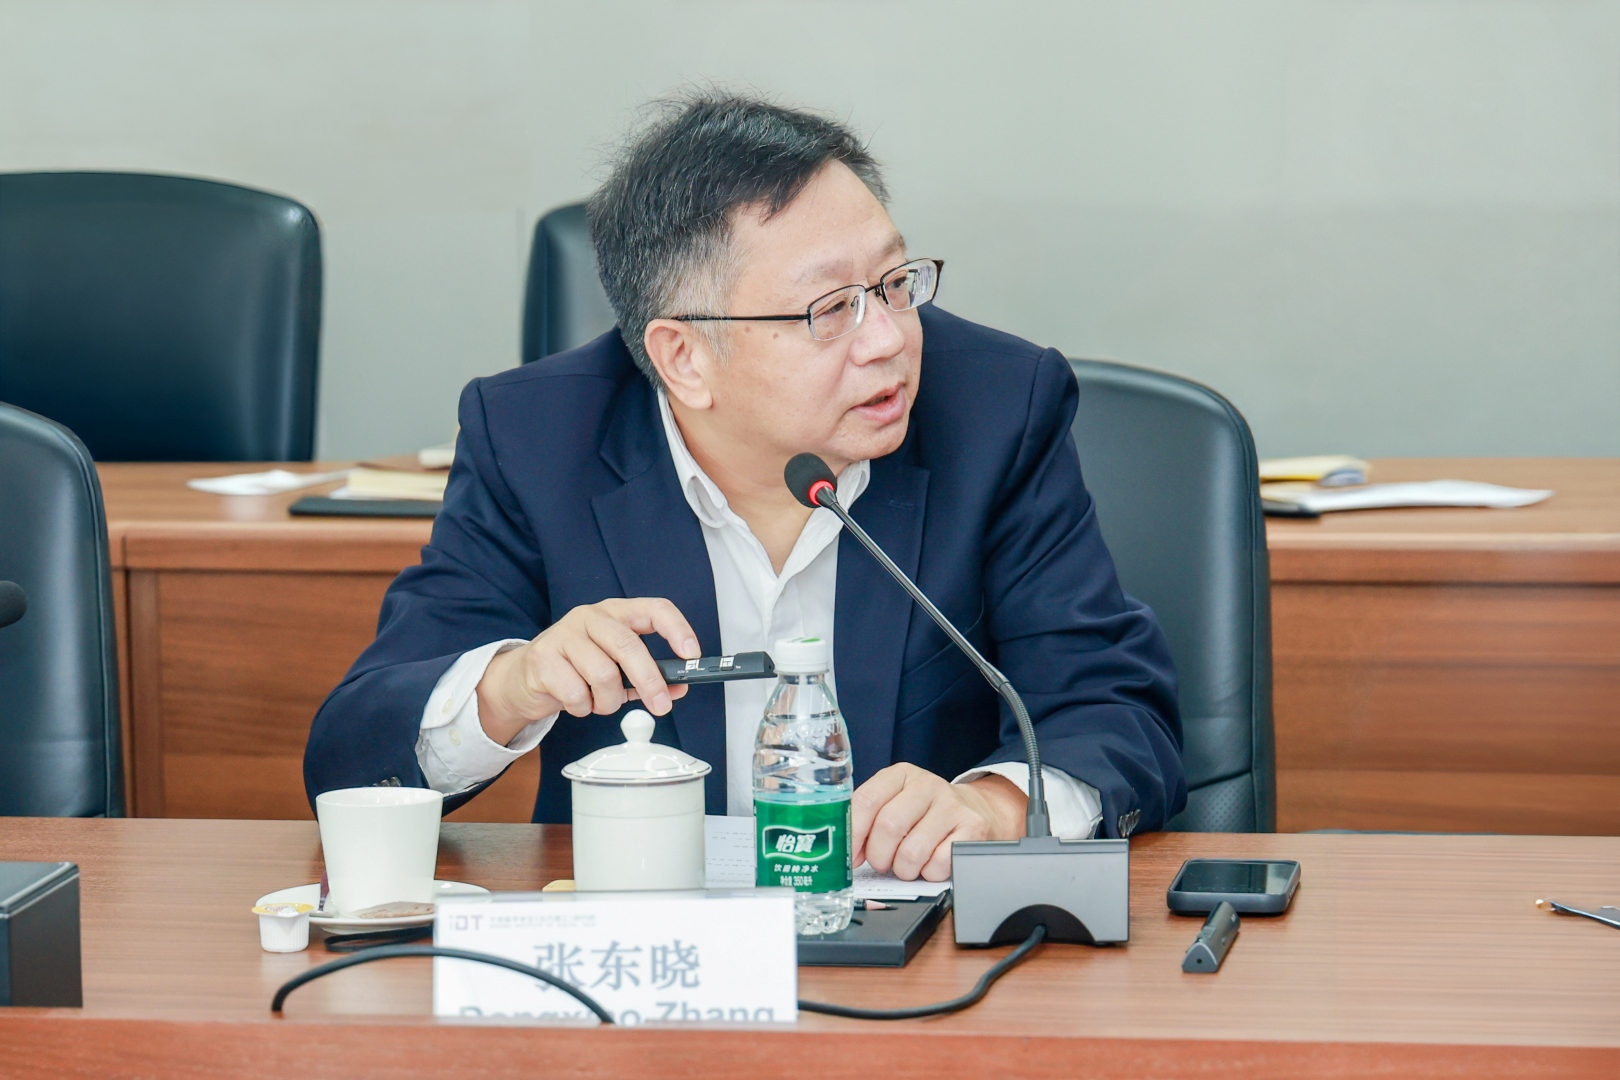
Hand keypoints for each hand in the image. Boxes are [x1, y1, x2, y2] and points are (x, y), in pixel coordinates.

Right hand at [475, 597, 699, 744]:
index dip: (677, 629)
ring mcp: (564, 634)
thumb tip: (679, 687)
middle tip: (661, 705)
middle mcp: (590, 616)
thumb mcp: (617, 669)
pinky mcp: (543, 657)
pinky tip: (577, 702)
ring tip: (600, 702)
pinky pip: (577, 693)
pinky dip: (583, 707)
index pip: (654, 609)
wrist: (524, 679)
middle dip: (650, 680)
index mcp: (615, 613)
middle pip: (628, 645)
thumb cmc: (576, 670)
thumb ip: (649, 676)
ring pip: (603, 675)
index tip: (692, 655)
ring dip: (608, 701)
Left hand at [849, 765, 1027, 881]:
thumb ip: (870, 821)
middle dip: (879, 856)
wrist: (975, 811)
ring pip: (911, 851)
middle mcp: (927, 784)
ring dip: (903, 870)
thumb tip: (849, 855)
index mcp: (900, 775)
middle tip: (883, 863)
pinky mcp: (972, 827)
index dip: (853, 834)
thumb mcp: (896, 804)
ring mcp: (951, 804)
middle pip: (888, 826)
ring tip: (907, 865)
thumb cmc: (925, 814)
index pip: (866, 800)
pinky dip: (928, 873)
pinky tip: (930, 864)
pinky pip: (938, 864)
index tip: (851, 856)